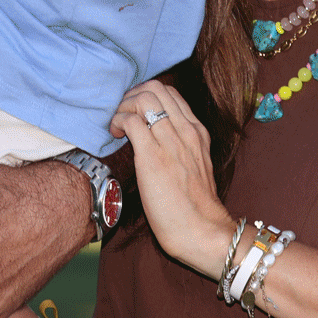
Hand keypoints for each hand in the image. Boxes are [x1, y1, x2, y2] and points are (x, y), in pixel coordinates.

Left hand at [113, 81, 234, 273]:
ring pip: (143, 99)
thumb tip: (156, 139)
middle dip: (132, 95)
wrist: (201, 229)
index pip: (170, 93)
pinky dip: (118, 122)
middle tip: (122, 114)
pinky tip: (116, 135)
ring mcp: (170, 142)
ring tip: (117, 125)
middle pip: (155, 88)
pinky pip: (131, 122)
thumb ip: (181, 147)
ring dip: (123, 107)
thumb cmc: (194, 205)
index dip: (146, 95)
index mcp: (196, 132)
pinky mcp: (152, 156)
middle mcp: (185, 131)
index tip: (135, 111)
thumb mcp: (195, 165)